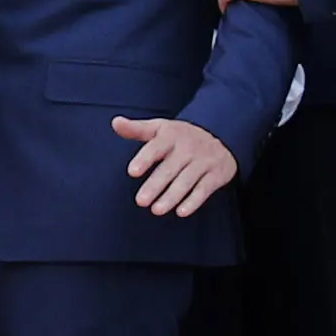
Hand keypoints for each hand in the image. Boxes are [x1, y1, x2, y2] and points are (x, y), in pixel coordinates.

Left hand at [117, 114, 240, 218]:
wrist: (219, 134)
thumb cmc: (179, 136)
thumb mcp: (159, 128)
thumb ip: (136, 129)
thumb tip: (115, 123)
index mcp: (171, 135)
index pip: (155, 147)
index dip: (144, 159)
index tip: (132, 172)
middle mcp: (188, 148)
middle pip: (169, 169)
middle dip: (155, 185)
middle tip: (141, 201)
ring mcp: (204, 161)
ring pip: (186, 181)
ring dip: (171, 197)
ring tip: (156, 210)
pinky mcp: (216, 174)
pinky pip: (204, 189)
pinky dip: (194, 201)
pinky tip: (181, 212)